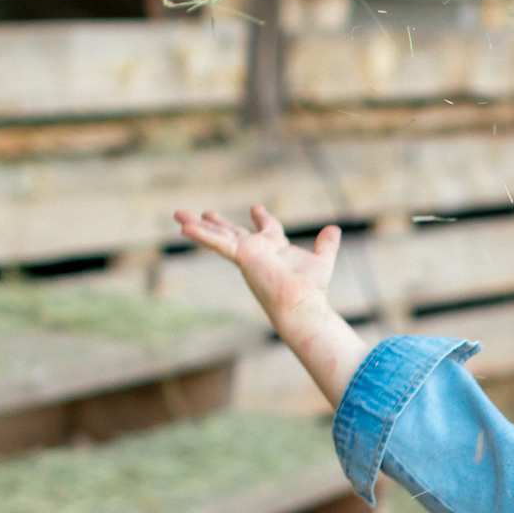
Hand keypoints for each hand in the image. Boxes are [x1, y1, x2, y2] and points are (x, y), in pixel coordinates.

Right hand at [173, 203, 364, 406]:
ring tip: (178, 214)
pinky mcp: (241, 256)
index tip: (256, 208)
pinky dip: (202, 234)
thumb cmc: (312, 289)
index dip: (261, 217)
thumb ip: (327, 244)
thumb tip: (335, 229)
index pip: (267, 228)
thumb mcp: (322, 259)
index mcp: (275, 249)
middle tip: (204, 211)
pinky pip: (218, 243)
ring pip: (219, 235)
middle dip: (218, 222)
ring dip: (199, 226)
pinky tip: (184, 227)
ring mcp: (247, 254)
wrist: (301, 304)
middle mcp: (258, 251)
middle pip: (234, 232)